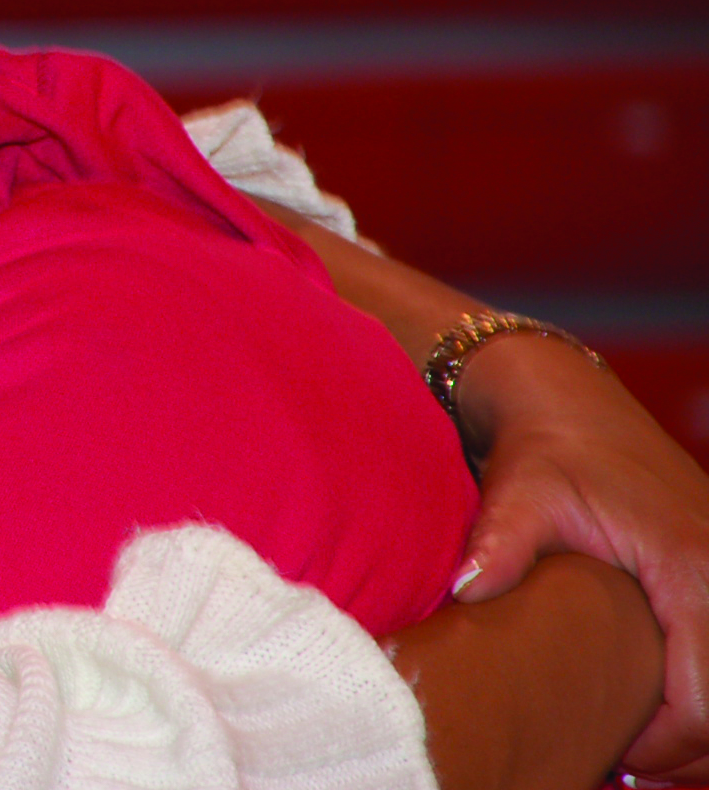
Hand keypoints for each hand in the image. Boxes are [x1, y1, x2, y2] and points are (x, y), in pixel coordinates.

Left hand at [455, 334, 708, 782]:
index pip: (701, 697)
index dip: (662, 744)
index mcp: (689, 568)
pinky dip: (697, 685)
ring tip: (640, 749)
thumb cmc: (544, 450)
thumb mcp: (520, 493)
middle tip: (625, 763)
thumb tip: (468, 589)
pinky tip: (654, 705)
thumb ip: (501, 544)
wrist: (566, 401)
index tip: (612, 757)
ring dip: (697, 721)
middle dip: (687, 747)